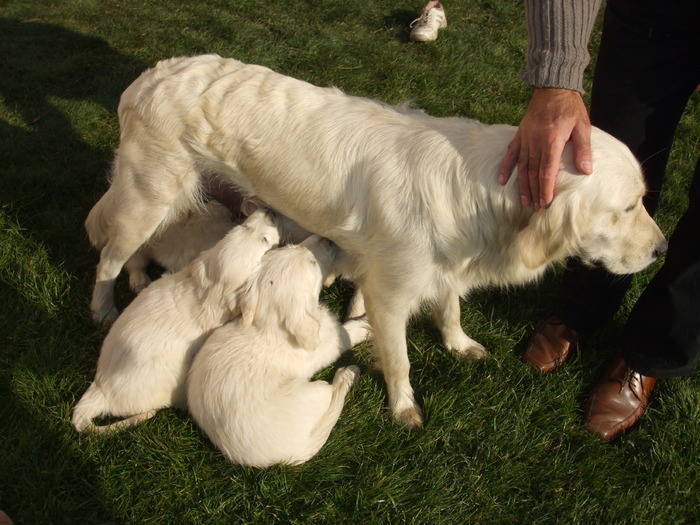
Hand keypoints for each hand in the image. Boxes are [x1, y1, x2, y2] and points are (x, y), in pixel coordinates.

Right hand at [498, 88, 592, 209]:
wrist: (553, 87)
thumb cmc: (570, 107)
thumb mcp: (582, 125)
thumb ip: (583, 149)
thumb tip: (586, 170)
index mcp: (551, 141)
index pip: (547, 171)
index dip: (545, 189)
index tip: (545, 202)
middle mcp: (535, 142)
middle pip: (533, 173)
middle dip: (535, 192)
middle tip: (536, 207)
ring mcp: (526, 139)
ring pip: (522, 167)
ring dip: (522, 185)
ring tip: (524, 201)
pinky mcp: (520, 134)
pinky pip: (510, 153)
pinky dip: (505, 167)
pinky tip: (501, 181)